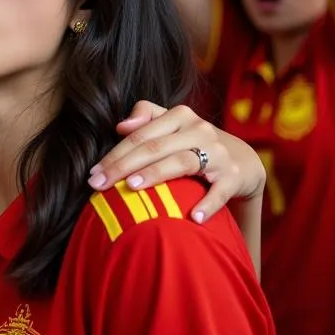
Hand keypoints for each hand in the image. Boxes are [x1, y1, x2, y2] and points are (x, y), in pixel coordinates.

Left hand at [87, 102, 265, 222]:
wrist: (241, 159)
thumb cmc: (193, 142)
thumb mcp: (172, 124)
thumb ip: (147, 116)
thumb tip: (121, 125)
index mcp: (180, 116)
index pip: (140, 136)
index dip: (115, 153)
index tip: (94, 173)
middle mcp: (199, 130)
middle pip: (154, 148)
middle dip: (123, 166)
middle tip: (98, 185)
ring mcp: (218, 153)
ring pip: (181, 162)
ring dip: (155, 175)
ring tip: (132, 187)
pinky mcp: (234, 176)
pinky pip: (220, 191)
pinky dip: (207, 204)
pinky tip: (192, 217)